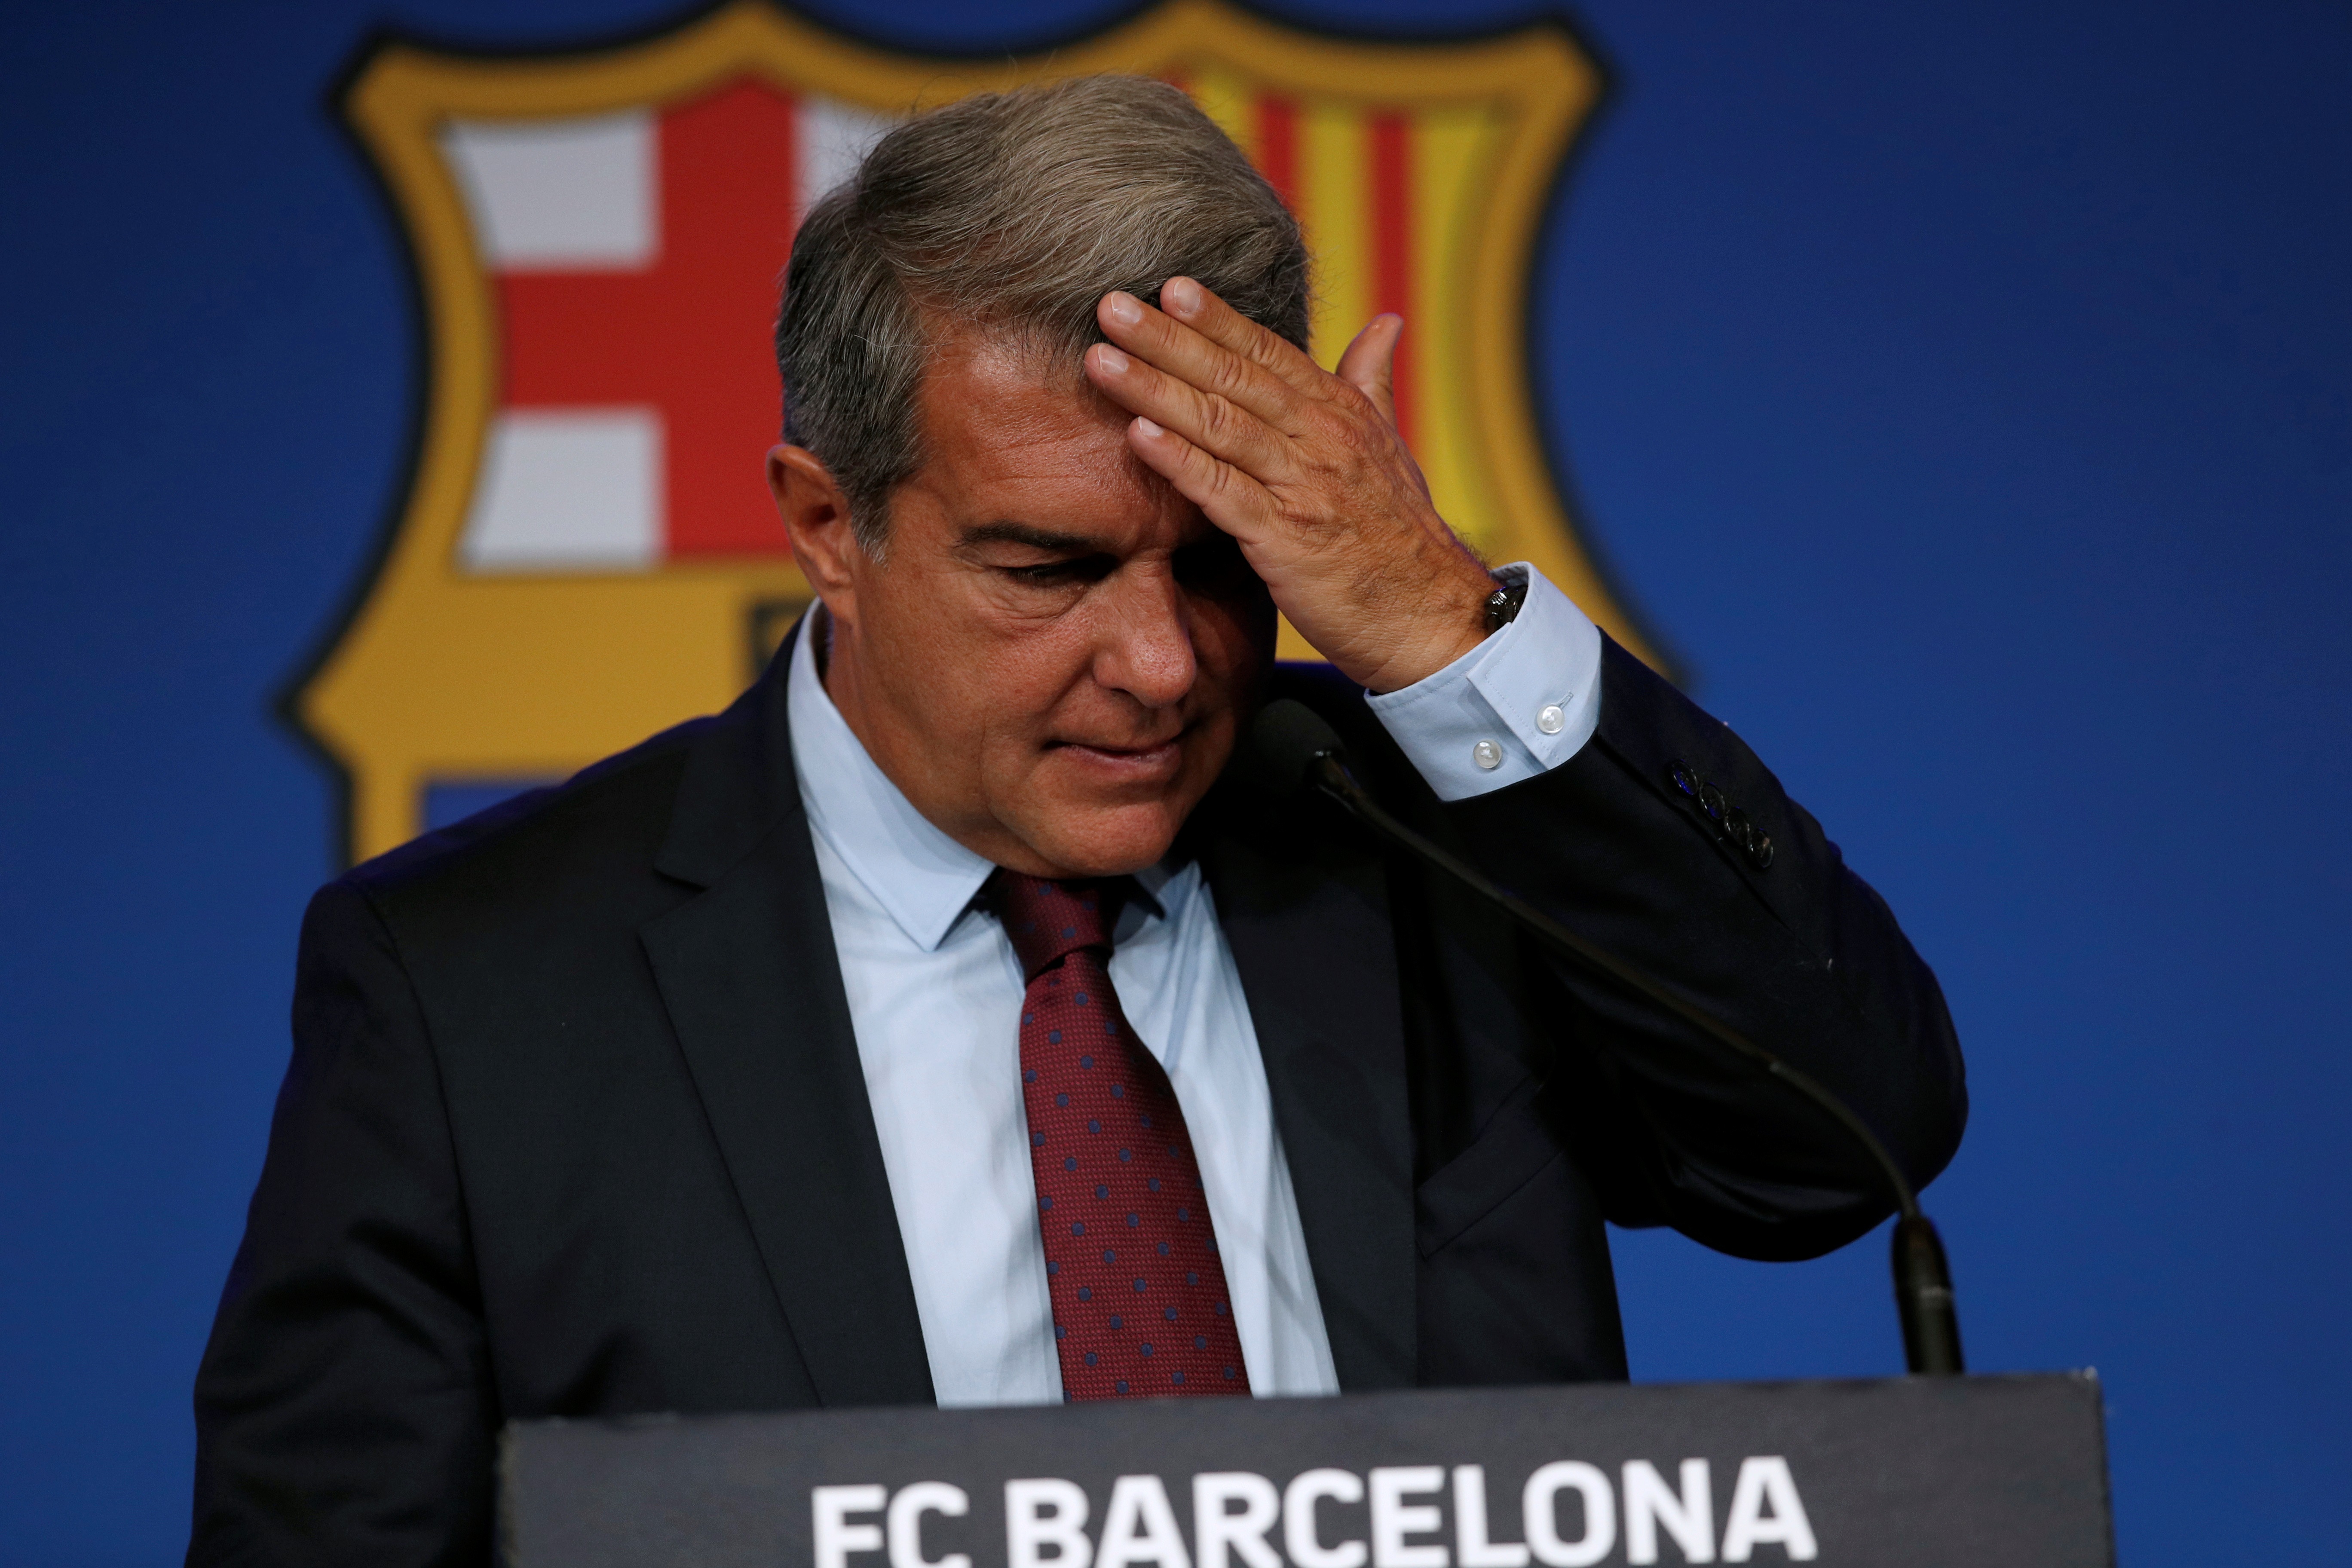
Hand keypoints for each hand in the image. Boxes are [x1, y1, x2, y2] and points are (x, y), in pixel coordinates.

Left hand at [1084, 277, 1496, 693]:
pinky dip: (1181, 462)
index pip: (1268, 352)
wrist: (1430, 615)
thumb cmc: (1400, 535)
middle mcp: (1320, 439)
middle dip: (1168, 339)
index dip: (1217, 318)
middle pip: (1234, 377)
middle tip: (1110, 305)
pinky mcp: (1285, 540)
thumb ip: (1371, 382)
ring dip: (1156, 390)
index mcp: (1339, 413)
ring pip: (1220, 425)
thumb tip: (1385, 321)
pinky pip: (1223, 493)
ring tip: (1103, 360)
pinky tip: (1138, 436)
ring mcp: (1302, 488)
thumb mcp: (1390, 447)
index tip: (1169, 285)